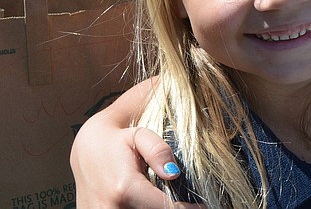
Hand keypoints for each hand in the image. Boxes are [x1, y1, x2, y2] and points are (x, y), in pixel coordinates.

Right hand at [70, 80, 203, 207]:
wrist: (83, 150)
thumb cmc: (114, 140)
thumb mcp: (137, 135)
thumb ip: (158, 150)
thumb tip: (174, 173)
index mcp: (124, 189)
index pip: (164, 208)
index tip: (202, 205)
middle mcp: (111, 208)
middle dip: (170, 208)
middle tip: (184, 201)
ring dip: (153, 208)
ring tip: (166, 198)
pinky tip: (146, 201)